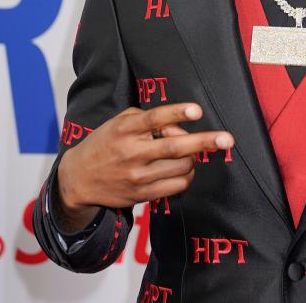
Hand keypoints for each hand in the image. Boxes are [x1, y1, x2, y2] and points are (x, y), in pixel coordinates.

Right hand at [56, 103, 232, 230]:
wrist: (78, 180)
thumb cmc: (104, 144)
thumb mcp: (118, 123)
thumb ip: (146, 118)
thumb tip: (178, 123)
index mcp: (124, 130)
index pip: (153, 119)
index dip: (177, 113)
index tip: (197, 110)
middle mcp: (131, 153)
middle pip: (175, 147)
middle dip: (204, 142)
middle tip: (227, 139)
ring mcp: (138, 176)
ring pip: (181, 167)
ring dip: (193, 158)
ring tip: (189, 152)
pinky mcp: (143, 194)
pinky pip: (177, 186)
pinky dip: (187, 176)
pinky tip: (183, 169)